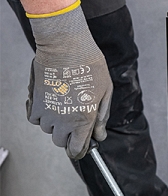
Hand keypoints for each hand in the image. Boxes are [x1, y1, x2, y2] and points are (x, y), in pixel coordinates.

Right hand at [27, 2, 112, 159]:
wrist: (66, 45)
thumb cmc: (89, 65)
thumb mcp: (105, 92)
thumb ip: (102, 117)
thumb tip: (100, 135)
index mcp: (83, 120)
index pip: (76, 150)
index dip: (80, 149)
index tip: (81, 146)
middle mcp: (62, 120)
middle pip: (60, 142)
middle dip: (68, 135)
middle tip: (74, 119)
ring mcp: (46, 112)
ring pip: (48, 130)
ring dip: (55, 123)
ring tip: (63, 104)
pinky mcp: (34, 102)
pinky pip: (34, 119)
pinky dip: (40, 115)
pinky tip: (49, 103)